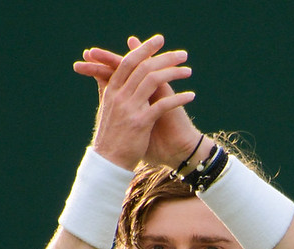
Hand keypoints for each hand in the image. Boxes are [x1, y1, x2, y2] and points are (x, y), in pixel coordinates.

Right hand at [74, 35, 202, 168]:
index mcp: (112, 91)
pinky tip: (191, 95)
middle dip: (165, 57)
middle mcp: (120, 96)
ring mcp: (130, 109)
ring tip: (188, 71)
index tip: (159, 40)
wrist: (108, 162)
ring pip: (153, 81)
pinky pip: (163, 105)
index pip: (129, 62)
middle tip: (182, 54)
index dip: (144, 49)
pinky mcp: (141, 123)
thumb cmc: (110, 137)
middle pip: (144, 67)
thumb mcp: (104, 110)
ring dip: (174, 73)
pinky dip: (179, 98)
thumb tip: (102, 76)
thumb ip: (105, 91)